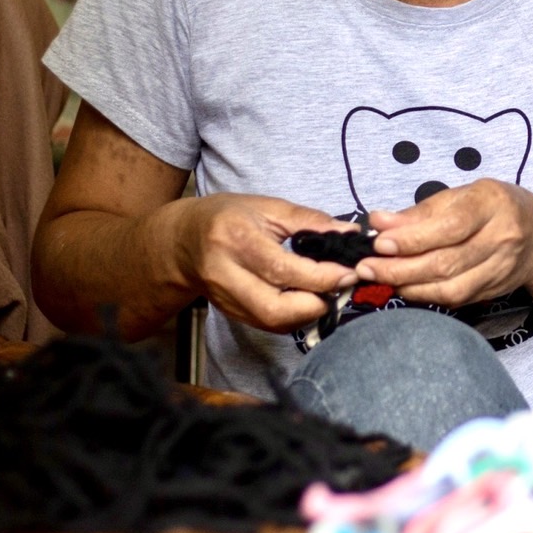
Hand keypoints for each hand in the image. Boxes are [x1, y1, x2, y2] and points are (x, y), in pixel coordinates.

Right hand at [178, 193, 360, 332]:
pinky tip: (308, 300)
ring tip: (327, 292)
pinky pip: (268, 324)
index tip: (349, 273)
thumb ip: (310, 220)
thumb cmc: (228, 217)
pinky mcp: (230, 314)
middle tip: (341, 287)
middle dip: (315, 304)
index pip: (282, 269)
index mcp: (235, 239)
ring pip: (272, 322)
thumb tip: (350, 233)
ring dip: (308, 313)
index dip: (321, 276)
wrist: (182, 241)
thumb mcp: (267, 207)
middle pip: (274, 308)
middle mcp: (226, 274)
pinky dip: (294, 317)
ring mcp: (225, 299)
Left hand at [359, 179, 532, 306]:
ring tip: (379, 279)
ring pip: (451, 287)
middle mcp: (502, 237)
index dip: (413, 238)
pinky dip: (425, 295)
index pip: (451, 226)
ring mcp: (501, 268)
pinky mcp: (494, 290)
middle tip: (366, 268)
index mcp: (493, 203)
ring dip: (409, 286)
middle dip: (400, 268)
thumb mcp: (462, 195)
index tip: (379, 242)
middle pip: (447, 261)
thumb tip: (379, 222)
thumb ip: (421, 211)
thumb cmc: (494, 208)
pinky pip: (456, 299)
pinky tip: (404, 287)